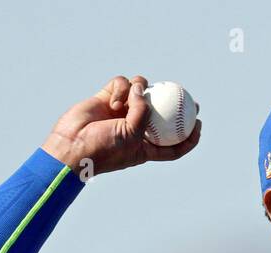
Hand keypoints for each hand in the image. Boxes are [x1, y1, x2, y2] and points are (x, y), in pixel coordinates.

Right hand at [41, 75, 202, 177]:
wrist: (71, 146)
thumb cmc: (103, 149)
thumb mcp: (131, 136)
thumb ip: (143, 113)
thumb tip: (144, 89)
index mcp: (145, 147)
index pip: (173, 144)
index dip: (188, 136)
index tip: (198, 124)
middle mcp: (135, 128)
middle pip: (161, 113)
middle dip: (174, 104)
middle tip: (187, 96)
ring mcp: (121, 111)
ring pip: (141, 91)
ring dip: (138, 91)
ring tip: (127, 101)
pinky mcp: (106, 97)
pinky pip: (121, 84)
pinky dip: (120, 89)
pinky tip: (113, 101)